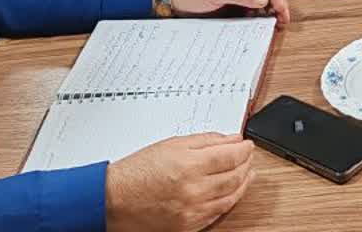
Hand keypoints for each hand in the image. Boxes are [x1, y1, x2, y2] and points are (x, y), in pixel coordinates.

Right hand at [105, 134, 255, 231]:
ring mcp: (192, 211)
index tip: (247, 144)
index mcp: (189, 165)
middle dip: (246, 164)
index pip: (231, 156)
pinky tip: (231, 192)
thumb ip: (205, 141)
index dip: (244, 149)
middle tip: (248, 156)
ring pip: (230, 197)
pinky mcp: (188, 226)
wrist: (114, 200)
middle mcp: (193, 190)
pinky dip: (228, 201)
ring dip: (243, 184)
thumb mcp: (171, 144)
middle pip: (234, 176)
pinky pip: (217, 214)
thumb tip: (230, 139)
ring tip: (247, 173)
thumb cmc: (137, 172)